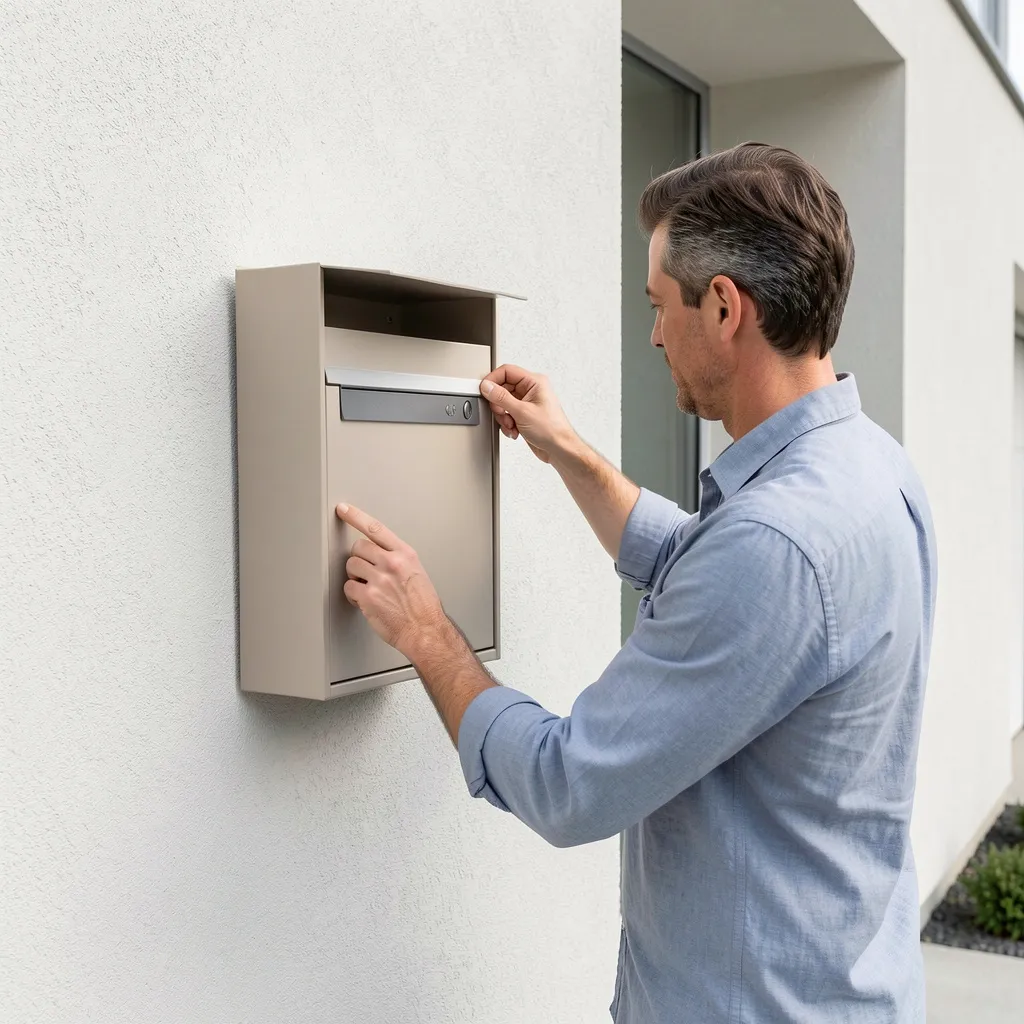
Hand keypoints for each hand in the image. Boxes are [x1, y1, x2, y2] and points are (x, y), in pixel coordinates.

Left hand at [335, 503, 447, 659]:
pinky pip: (348, 588)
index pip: (376, 528)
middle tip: (367, 572)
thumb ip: (397, 559)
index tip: (343, 509)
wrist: (425, 630)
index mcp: (405, 554)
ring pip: (351, 566)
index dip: (356, 517)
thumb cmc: (423, 606)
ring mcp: (379, 579)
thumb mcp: (417, 573)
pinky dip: (353, 595)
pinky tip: (366, 601)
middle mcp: (392, 563)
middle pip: (358, 547)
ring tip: (369, 587)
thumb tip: (377, 554)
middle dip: (359, 559)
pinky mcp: (368, 597)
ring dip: (355, 576)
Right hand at [480, 364, 577, 463]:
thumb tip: (487, 386)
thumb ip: (501, 398)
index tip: (484, 390)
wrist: (559, 449)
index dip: (493, 379)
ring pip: (503, 403)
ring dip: (503, 417)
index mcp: (534, 382)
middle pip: (502, 388)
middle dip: (498, 404)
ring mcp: (527, 403)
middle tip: (502, 413)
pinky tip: (515, 430)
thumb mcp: (522, 412)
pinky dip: (507, 424)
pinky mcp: (524, 415)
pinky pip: (507, 414)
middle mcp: (531, 390)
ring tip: (511, 424)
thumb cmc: (552, 430)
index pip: (507, 371)